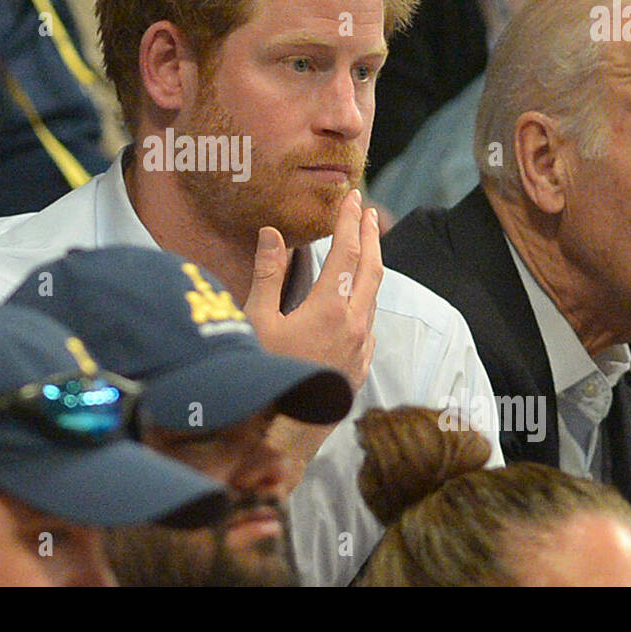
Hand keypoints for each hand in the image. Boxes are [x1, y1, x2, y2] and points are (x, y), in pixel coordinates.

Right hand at [242, 190, 381, 392]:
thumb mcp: (256, 322)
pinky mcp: (359, 368)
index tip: (351, 197)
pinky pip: (369, 325)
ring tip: (364, 247)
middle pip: (372, 269)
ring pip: (373, 297)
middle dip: (370, 236)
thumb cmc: (264, 375)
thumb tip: (271, 233)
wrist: (283, 434)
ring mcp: (360, 349)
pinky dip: (365, 299)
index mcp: (330, 309)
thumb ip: (267, 275)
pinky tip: (356, 300)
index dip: (349, 222)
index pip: (346, 252)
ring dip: (371, 266)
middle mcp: (354, 325)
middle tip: (367, 211)